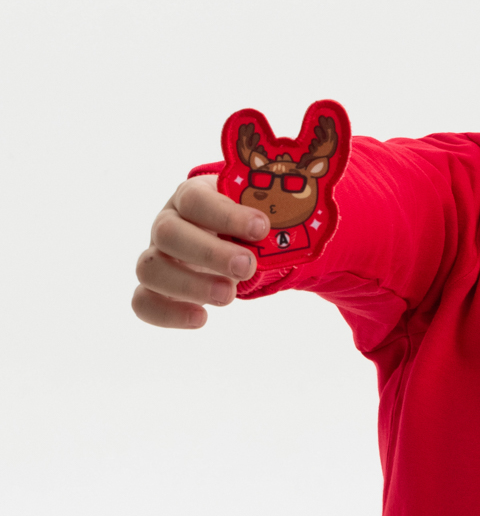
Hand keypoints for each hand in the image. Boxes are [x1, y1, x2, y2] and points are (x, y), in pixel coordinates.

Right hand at [132, 174, 269, 327]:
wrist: (229, 241)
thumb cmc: (244, 224)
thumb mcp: (257, 211)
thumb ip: (272, 209)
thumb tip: (300, 211)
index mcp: (190, 197)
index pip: (195, 200)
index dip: (226, 215)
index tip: (262, 228)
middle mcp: (167, 224)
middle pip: (167, 233)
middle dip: (209, 253)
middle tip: (247, 266)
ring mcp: (156, 257)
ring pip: (150, 269)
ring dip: (191, 285)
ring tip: (230, 295)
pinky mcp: (154, 289)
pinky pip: (143, 302)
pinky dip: (167, 313)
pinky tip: (202, 318)